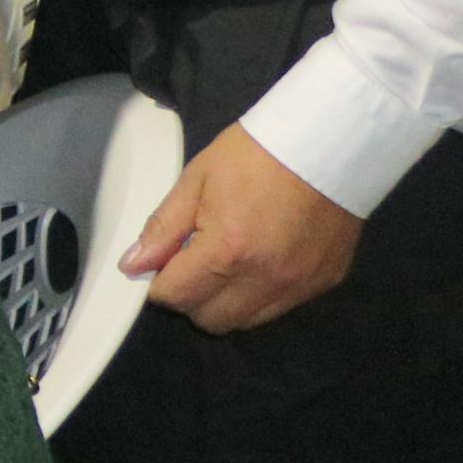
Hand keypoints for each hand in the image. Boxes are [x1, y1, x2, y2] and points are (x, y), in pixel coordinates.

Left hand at [122, 123, 362, 333]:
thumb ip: (163, 228)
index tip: (163, 264)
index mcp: (228, 251)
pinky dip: (261, 295)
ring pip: (247, 321)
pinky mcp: (324, 283)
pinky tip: (259, 261)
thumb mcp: (196, 180)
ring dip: (226, 301)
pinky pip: (280, 308)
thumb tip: (133, 265)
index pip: (176, 297)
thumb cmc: (256, 154)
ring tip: (227, 261)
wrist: (328, 142)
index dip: (160, 284)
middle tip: (192, 263)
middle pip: (211, 320)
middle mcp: (265, 278)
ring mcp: (299, 285)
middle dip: (192, 297)